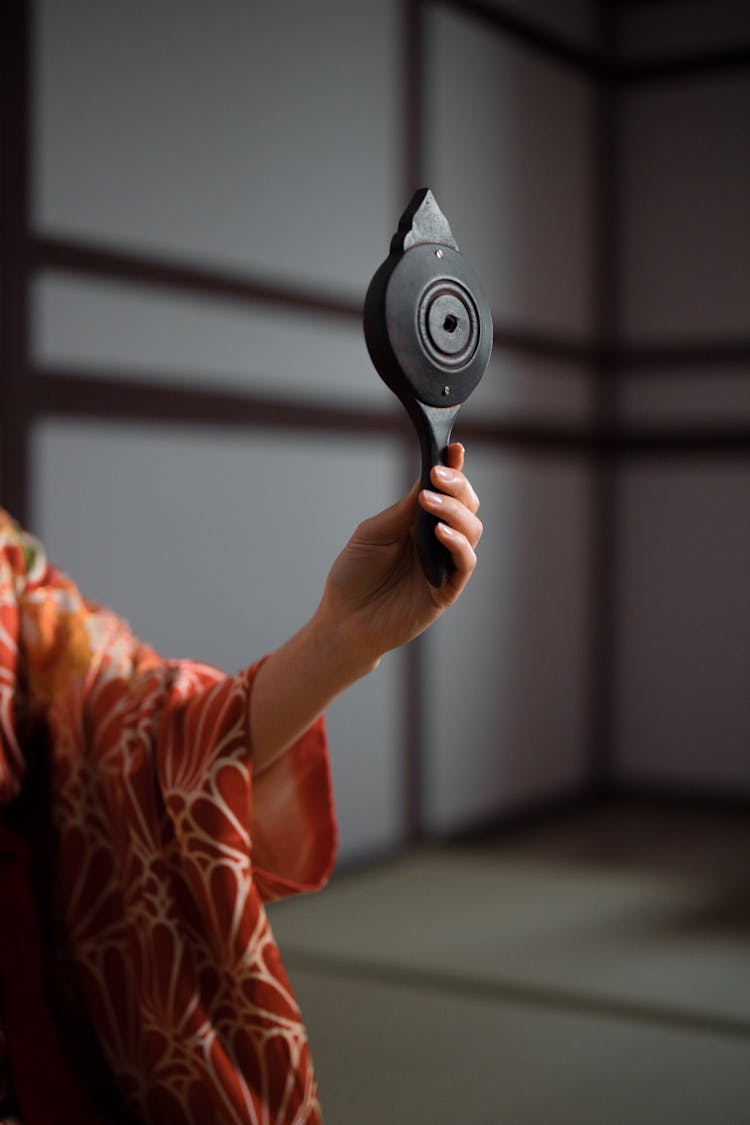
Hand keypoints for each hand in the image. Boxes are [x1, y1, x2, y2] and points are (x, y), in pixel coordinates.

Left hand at [315, 443, 481, 669]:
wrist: (343, 621)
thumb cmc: (355, 575)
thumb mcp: (374, 532)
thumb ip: (402, 509)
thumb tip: (427, 478)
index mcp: (420, 522)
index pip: (447, 491)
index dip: (454, 469)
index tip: (454, 448)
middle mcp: (438, 540)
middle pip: (467, 506)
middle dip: (458, 486)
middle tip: (438, 475)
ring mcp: (445, 565)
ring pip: (471, 530)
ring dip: (454, 511)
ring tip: (429, 502)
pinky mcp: (447, 590)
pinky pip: (465, 563)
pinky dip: (457, 544)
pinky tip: (438, 532)